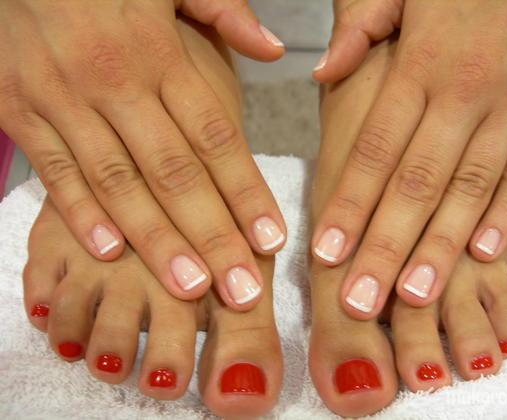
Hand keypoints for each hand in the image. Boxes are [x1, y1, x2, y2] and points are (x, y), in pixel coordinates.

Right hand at [0, 0, 285, 309]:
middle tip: (241, 288)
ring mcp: (63, 99)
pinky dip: (80, 213)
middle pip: (174, 173)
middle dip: (211, 236)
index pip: (216, 137)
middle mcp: (115, 82)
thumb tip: (275, 49)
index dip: (246, 192)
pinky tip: (109, 254)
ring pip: (118, 183)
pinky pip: (54, 171)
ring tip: (190, 289)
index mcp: (161, 53)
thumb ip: (225, 12)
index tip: (271, 240)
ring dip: (155, 241)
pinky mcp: (20, 109)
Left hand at [312, 0, 506, 317]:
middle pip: (419, 184)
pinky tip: (481, 256)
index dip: (350, 204)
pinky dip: (505, 215)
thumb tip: (321, 71)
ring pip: (471, 189)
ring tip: (413, 297)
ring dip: (442, 248)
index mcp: (422, 65)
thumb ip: (359, 29)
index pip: (376, 149)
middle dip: (388, 246)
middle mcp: (467, 92)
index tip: (328, 252)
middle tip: (361, 300)